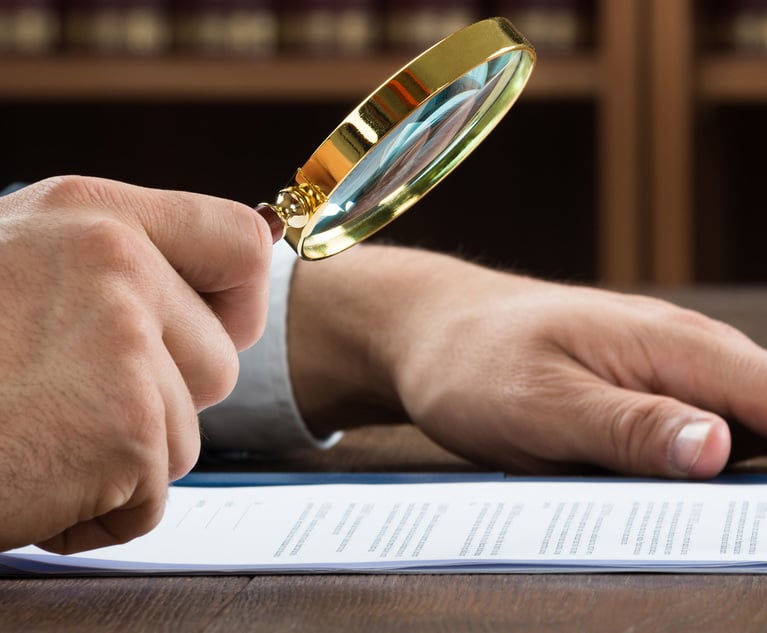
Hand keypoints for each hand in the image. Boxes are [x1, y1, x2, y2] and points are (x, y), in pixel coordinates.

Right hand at [0, 176, 272, 552]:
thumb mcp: (23, 265)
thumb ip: (117, 271)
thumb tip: (230, 281)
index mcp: (97, 214)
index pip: (242, 242)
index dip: (239, 301)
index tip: (214, 328)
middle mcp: (119, 263)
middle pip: (223, 358)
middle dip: (164, 398)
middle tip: (72, 398)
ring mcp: (125, 342)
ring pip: (188, 432)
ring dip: (121, 456)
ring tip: (36, 433)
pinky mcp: (125, 426)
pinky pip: (154, 493)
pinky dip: (98, 510)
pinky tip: (31, 476)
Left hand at [288, 245, 766, 478]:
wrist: (427, 332)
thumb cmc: (473, 360)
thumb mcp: (543, 404)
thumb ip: (630, 426)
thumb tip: (719, 449)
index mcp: (675, 346)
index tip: (736, 507)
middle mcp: (682, 353)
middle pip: (762, 424)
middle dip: (739, 485)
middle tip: (659, 499)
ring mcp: (660, 371)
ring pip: (724, 436)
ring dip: (702, 481)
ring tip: (617, 484)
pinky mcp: (634, 392)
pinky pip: (678, 436)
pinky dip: (667, 469)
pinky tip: (624, 481)